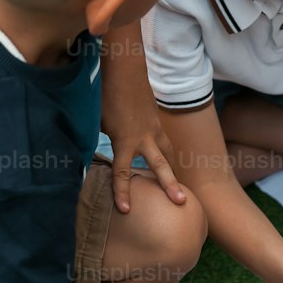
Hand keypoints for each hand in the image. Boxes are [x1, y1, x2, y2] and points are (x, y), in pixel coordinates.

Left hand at [101, 94, 185, 213]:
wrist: (125, 73)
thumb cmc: (108, 98)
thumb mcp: (101, 124)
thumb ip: (110, 142)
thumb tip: (114, 154)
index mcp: (125, 141)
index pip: (123, 172)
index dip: (123, 192)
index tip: (126, 210)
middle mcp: (144, 139)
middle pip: (160, 166)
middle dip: (170, 185)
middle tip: (181, 201)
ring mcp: (154, 130)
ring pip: (168, 154)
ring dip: (173, 170)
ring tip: (178, 186)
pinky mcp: (158, 124)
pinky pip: (165, 144)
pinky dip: (166, 154)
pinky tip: (168, 161)